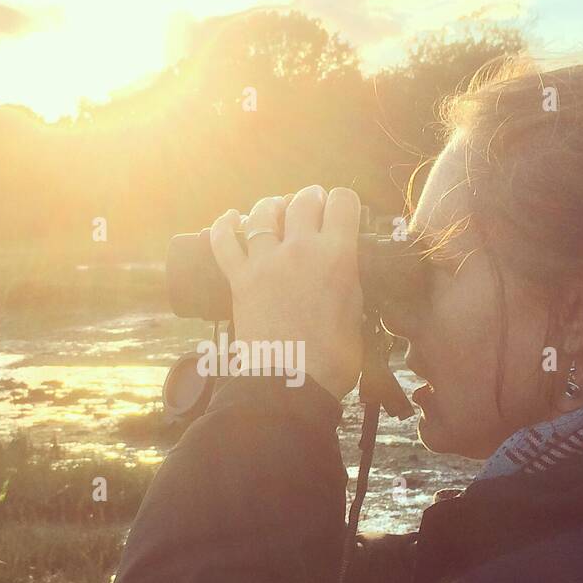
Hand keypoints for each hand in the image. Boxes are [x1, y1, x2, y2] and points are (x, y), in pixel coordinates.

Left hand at [210, 185, 363, 400]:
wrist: (291, 384)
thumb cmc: (331, 359)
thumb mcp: (358, 314)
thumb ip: (351, 284)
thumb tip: (345, 273)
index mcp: (337, 255)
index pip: (343, 203)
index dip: (343, 203)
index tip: (342, 211)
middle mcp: (301, 249)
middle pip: (304, 200)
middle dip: (310, 199)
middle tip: (312, 207)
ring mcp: (266, 261)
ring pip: (264, 212)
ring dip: (273, 206)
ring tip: (277, 210)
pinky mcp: (239, 278)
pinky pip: (224, 241)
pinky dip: (224, 225)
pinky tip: (230, 218)